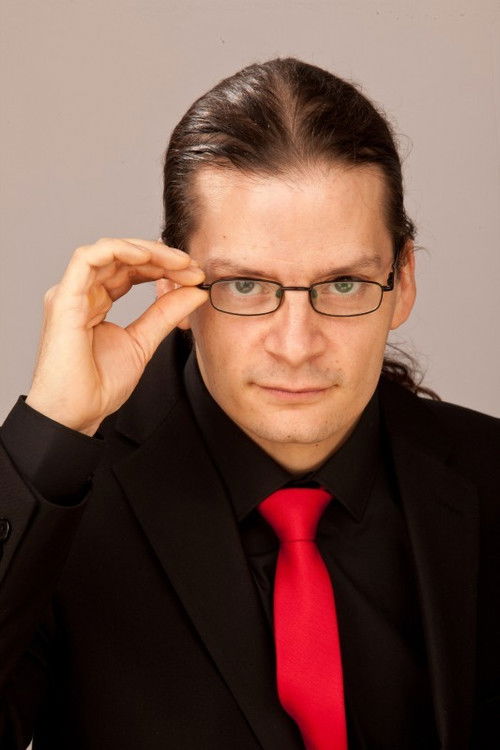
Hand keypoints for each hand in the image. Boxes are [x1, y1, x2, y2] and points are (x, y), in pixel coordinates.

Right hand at [26, 238, 207, 434]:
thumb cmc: (98, 385)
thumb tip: (195, 291)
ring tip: (177, 262)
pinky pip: (87, 259)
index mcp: (97, 301)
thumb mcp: (144, 342)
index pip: (131, 270)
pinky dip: (118, 250)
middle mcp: (82, 293)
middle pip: (123, 257)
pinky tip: (145, 256)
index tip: (193, 276)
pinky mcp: (64, 299)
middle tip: (191, 267)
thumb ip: (166, 314)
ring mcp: (71, 294)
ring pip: (109, 251)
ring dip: (147, 251)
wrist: (78, 413)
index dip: (164, 266)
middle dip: (161, 257)